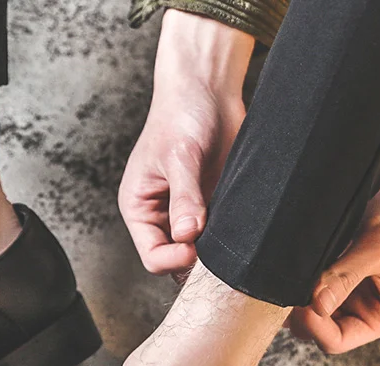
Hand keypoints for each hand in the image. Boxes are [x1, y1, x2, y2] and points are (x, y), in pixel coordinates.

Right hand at [119, 10, 252, 275]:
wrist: (208, 89)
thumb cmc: (182, 114)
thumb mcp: (180, 156)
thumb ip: (184, 198)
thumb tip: (187, 235)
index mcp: (140, 209)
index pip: (152, 256)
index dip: (174, 259)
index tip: (197, 249)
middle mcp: (160, 217)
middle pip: (175, 261)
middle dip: (195, 261)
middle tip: (218, 249)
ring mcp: (187, 215)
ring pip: (199, 253)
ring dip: (214, 251)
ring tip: (229, 234)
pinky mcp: (211, 207)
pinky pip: (218, 235)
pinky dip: (228, 237)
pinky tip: (239, 225)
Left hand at [286, 184, 379, 353]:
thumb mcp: (378, 248)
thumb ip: (346, 276)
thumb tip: (316, 304)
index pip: (336, 340)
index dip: (315, 326)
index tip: (302, 304)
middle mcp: (360, 311)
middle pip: (314, 329)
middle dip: (299, 312)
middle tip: (287, 290)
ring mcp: (344, 295)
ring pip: (304, 310)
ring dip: (295, 296)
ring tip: (291, 277)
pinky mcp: (329, 275)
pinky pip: (304, 286)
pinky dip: (296, 280)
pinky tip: (291, 267)